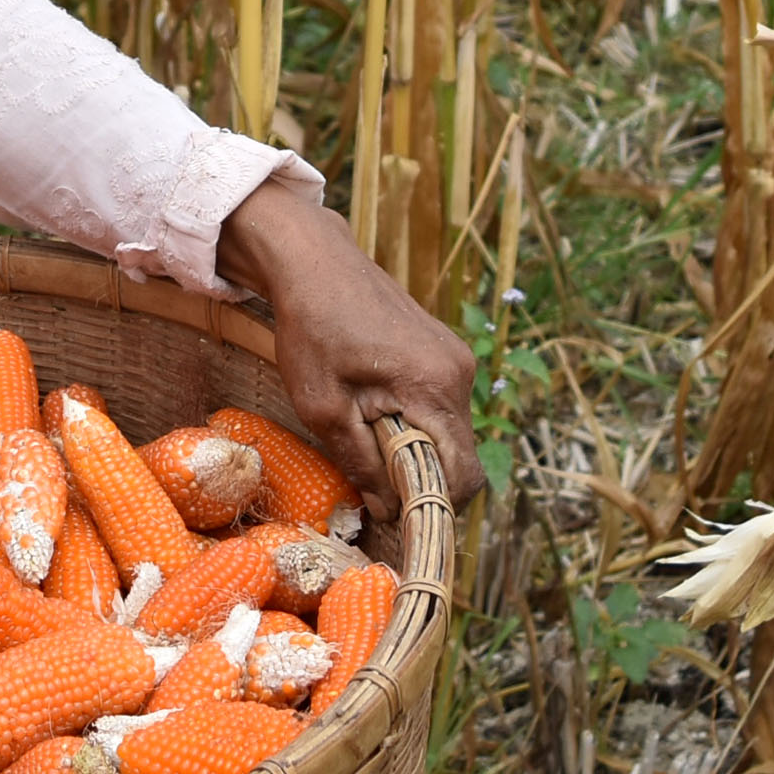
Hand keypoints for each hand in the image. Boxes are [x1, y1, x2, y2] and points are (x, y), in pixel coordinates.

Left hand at [217, 181, 483, 505]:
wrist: (313, 262)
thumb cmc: (311, 330)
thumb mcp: (323, 406)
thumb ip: (360, 461)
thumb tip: (386, 507)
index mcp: (436, 386)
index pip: (462, 474)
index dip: (431, 503)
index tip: (393, 510)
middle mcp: (459, 371)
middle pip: (459, 454)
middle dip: (420, 475)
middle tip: (371, 473)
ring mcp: (455, 357)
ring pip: (449, 430)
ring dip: (415, 445)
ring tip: (366, 430)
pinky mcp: (443, 350)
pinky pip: (441, 404)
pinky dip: (415, 419)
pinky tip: (374, 406)